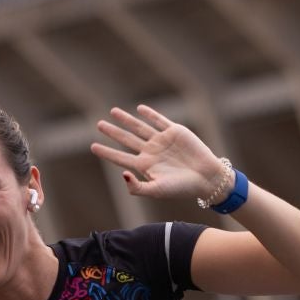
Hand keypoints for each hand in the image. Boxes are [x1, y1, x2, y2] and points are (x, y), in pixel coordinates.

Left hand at [90, 105, 227, 201]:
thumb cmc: (181, 188)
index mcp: (145, 166)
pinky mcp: (175, 132)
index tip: (93, 146)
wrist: (206, 177)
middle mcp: (151, 152)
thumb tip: (122, 174)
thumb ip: (137, 187)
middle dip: (113, 132)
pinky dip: (149, 114)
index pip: (120, 157)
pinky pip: (159, 120)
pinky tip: (140, 109)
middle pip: (127, 139)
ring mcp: (162, 141)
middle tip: (99, 125)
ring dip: (126, 119)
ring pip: (139, 127)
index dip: (106, 152)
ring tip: (113, 112)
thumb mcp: (157, 190)